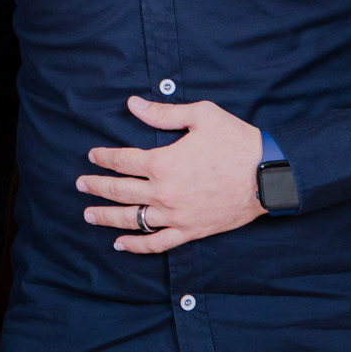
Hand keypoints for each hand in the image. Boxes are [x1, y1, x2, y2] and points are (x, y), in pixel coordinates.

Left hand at [78, 96, 264, 251]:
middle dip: (96, 186)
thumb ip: (163, 113)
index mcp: (163, 162)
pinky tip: (120, 244)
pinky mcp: (191, 231)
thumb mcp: (201, 116)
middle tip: (80, 184)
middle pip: (119, 190)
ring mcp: (176, 215)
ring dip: (106, 217)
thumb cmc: (236, 141)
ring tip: (88, 214)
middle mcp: (164, 192)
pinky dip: (136, 246)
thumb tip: (132, 105)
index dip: (103, 158)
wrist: (269, 175)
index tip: (92, 156)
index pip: (122, 160)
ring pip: (132, 219)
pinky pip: (158, 243)